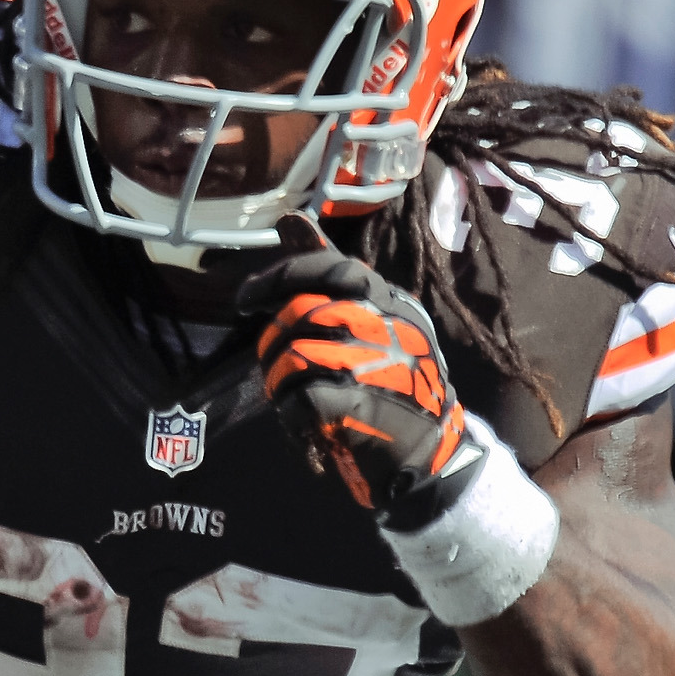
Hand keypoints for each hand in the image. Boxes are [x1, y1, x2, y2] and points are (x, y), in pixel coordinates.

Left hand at [236, 216, 475, 527]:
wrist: (430, 457)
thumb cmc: (392, 384)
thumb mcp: (370, 321)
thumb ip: (327, 272)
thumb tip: (291, 218)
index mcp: (388, 299)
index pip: (328, 266)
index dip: (278, 277)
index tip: (244, 299)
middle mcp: (387, 324)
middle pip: (301, 313)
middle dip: (273, 346)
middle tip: (278, 374)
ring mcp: (377, 363)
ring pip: (294, 356)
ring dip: (281, 387)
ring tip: (297, 405)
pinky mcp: (363, 406)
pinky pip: (301, 399)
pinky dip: (293, 420)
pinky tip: (307, 431)